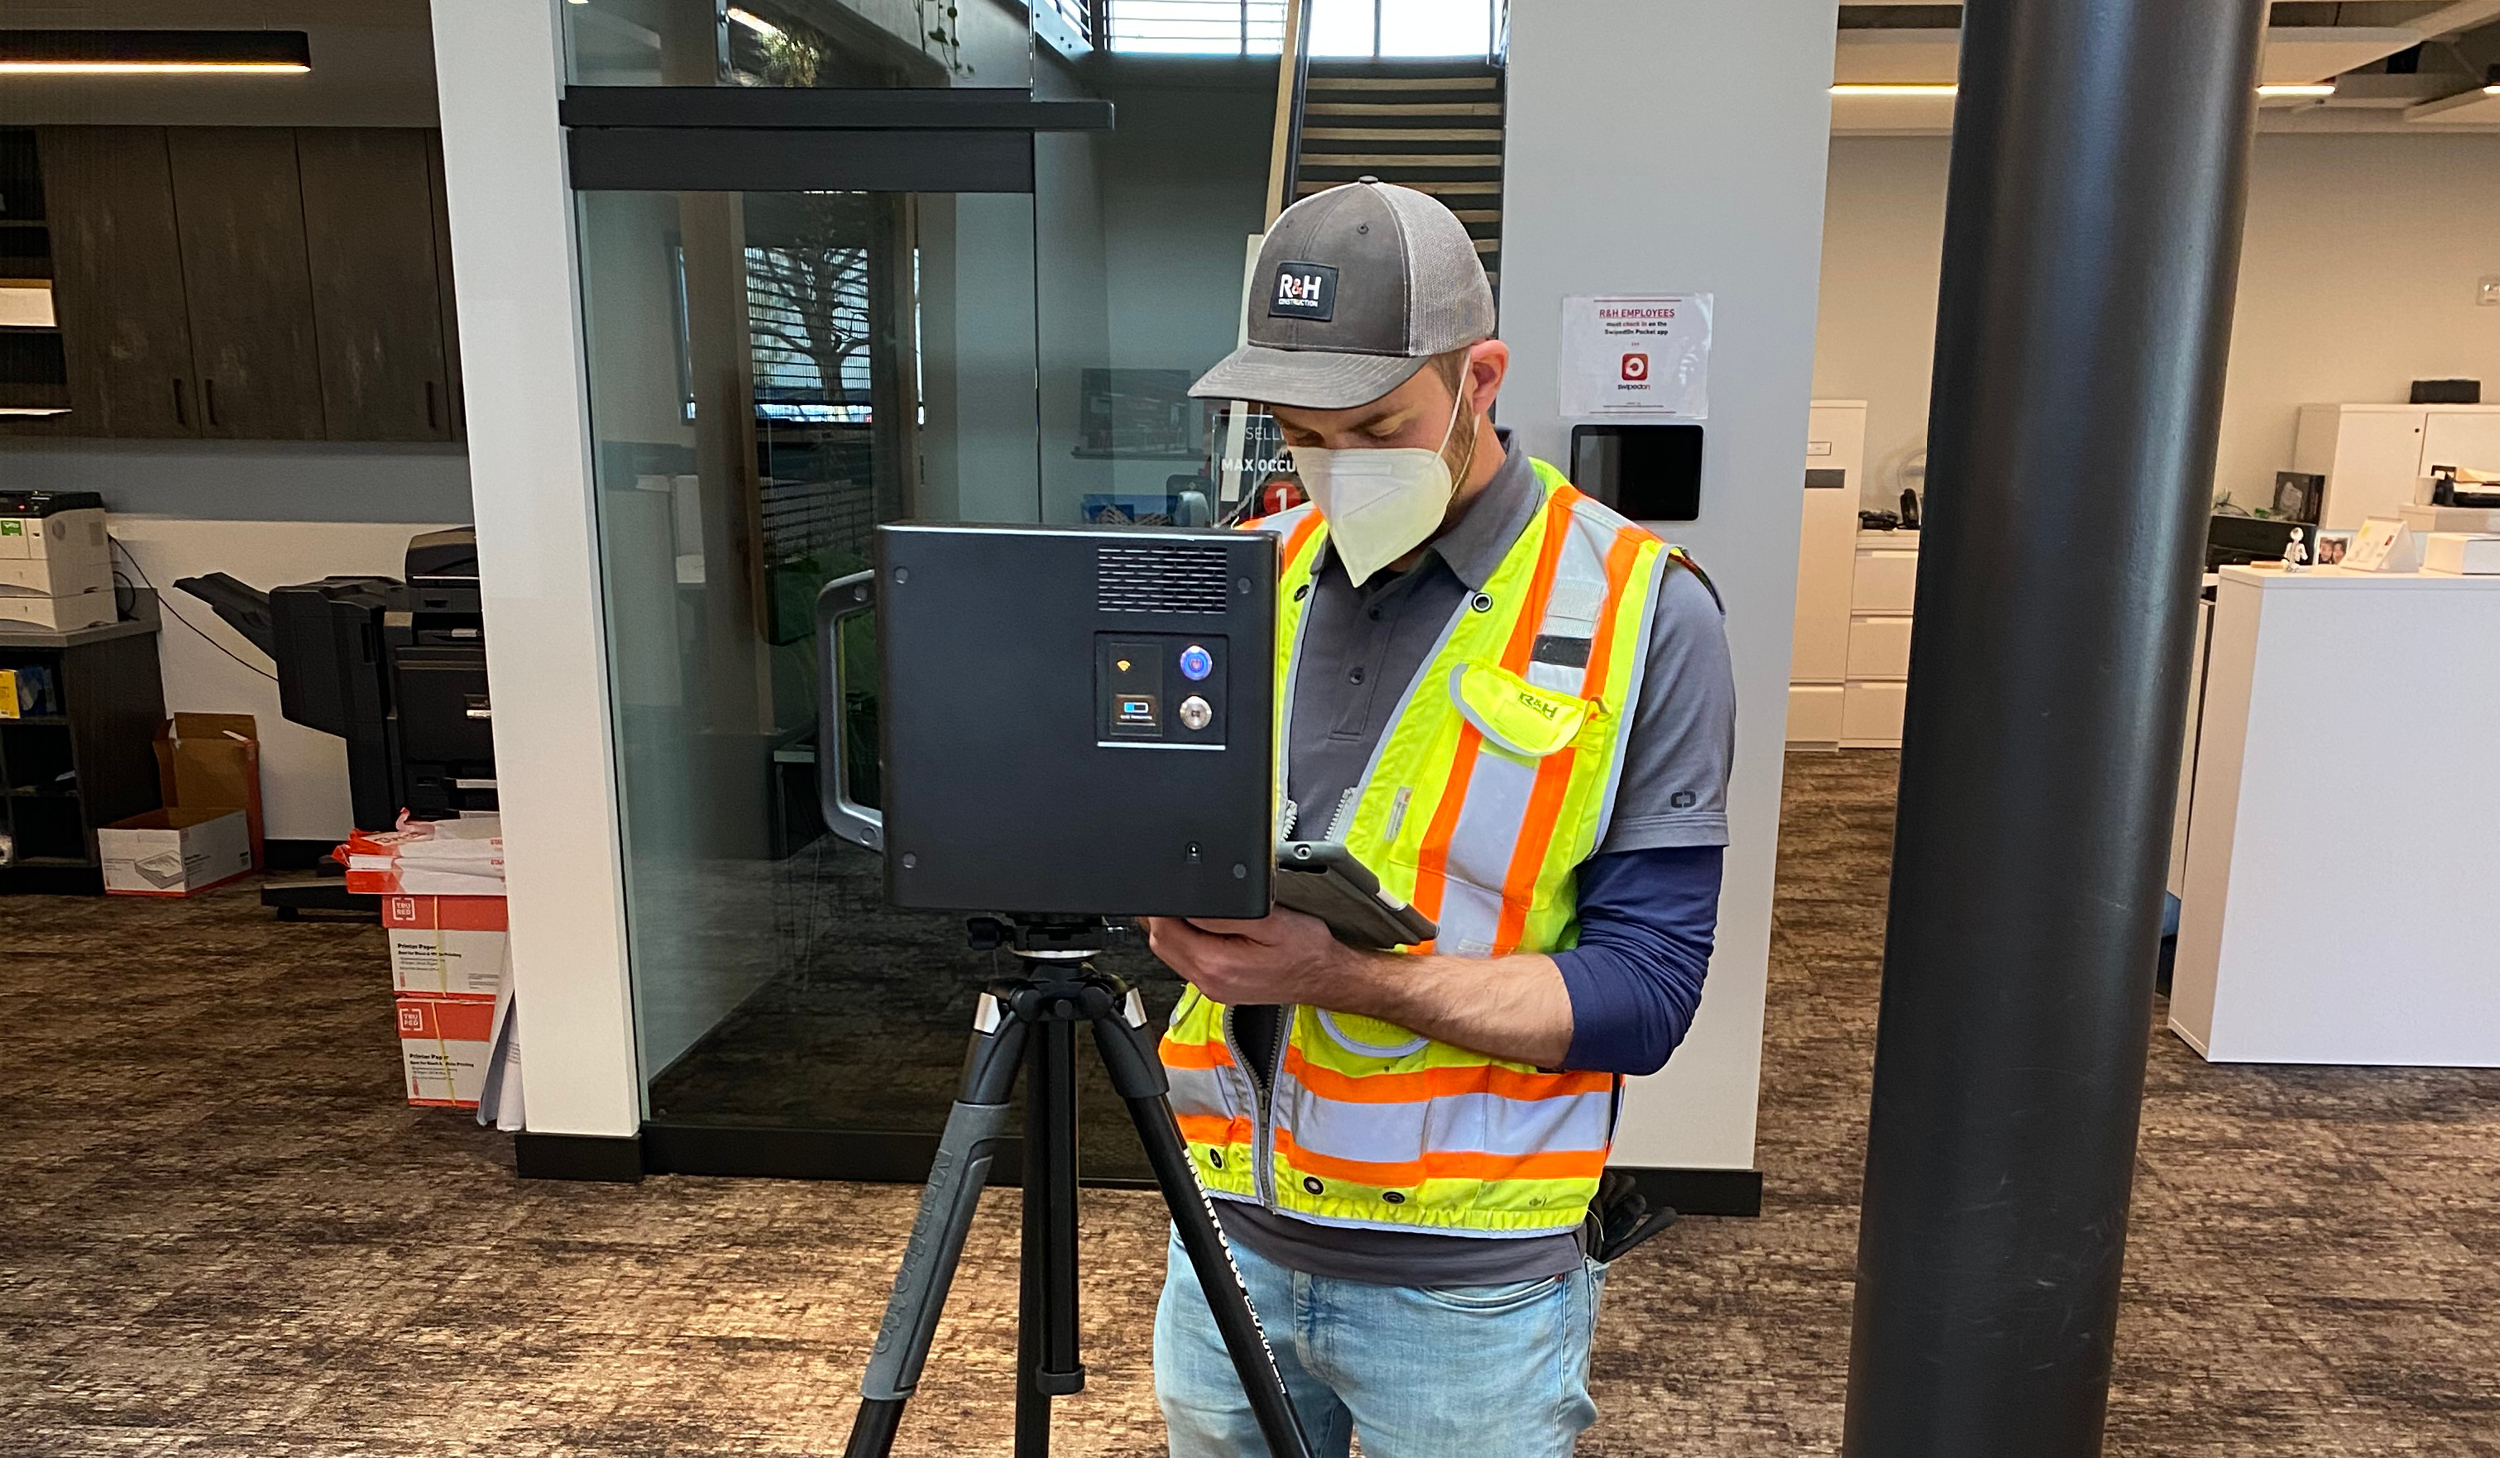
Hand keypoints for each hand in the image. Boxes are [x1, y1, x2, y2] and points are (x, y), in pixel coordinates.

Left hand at [1142, 907, 1366, 1005]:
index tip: (1173, 887)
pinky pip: (1189, 962)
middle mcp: (1209, 982)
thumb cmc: (1308, 950)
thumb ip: (1224, 912)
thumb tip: (1191, 901)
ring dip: (1176, 929)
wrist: (1328, 976)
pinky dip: (1190, 942)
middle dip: (1164, 916)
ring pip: (1172, 953)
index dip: (1162, 906)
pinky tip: (1210, 930)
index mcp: (1216, 965)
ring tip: (1201, 911)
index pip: (1164, 932)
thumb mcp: (1270, 919)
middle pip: (1161, 944)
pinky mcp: (1219, 986)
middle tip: (1186, 894)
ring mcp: (1213, 988)